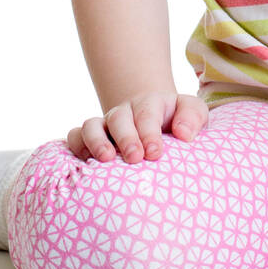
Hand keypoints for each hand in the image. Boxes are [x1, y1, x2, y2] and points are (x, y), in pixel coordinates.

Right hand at [66, 91, 207, 164]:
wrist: (157, 120)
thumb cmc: (177, 121)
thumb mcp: (192, 113)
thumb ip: (192, 118)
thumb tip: (183, 135)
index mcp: (150, 104)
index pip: (147, 114)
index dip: (149, 132)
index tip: (156, 153)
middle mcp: (124, 112)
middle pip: (119, 118)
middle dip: (126, 138)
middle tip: (135, 158)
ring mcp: (105, 124)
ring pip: (91, 125)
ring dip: (96, 142)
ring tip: (106, 160)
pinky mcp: (90, 137)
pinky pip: (75, 137)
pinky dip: (75, 147)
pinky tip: (85, 164)